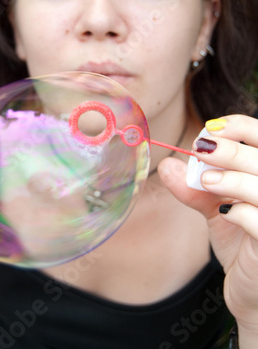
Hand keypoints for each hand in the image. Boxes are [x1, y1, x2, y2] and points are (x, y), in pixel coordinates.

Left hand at [158, 114, 257, 331]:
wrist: (251, 289)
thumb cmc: (241, 242)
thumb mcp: (216, 208)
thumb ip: (195, 187)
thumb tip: (167, 165)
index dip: (240, 126)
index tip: (209, 129)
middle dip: (230, 150)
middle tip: (200, 149)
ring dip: (233, 178)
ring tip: (206, 182)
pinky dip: (242, 213)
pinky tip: (227, 213)